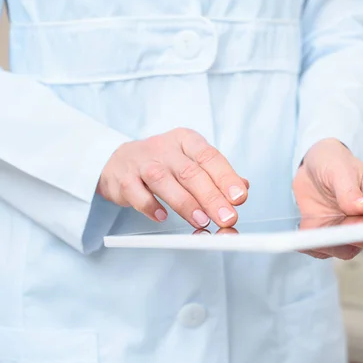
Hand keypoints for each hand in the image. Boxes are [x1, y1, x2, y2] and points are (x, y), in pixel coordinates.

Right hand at [97, 128, 248, 228]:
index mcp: (186, 140)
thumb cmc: (164, 162)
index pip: (210, 157)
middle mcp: (165, 148)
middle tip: (226, 217)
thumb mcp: (191, 160)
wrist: (119, 160)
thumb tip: (242, 189)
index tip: (240, 197)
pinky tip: (163, 217)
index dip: (226, 177)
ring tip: (202, 221)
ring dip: (185, 204)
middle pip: (191, 172)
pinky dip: (150, 206)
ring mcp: (142, 162)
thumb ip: (217, 175)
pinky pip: (137, 194)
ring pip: (164, 181)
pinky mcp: (124, 179)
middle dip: (211, 197)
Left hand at [292, 138, 362, 259]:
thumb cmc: (333, 161)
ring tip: (312, 227)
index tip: (357, 226)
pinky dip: (310, 245)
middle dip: (350, 239)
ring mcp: (345, 230)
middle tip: (331, 228)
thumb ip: (351, 190)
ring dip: (328, 244)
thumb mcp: (340, 169)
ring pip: (344, 251)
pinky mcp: (326, 236)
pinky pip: (320, 250)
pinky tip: (301, 232)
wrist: (312, 165)